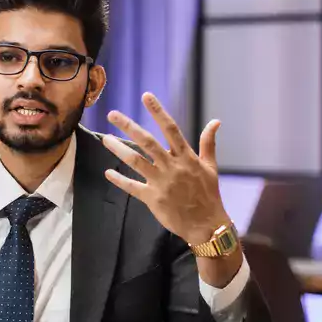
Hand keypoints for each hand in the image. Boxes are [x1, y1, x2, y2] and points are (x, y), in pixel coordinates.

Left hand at [103, 93, 230, 246]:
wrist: (206, 225)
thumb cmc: (209, 194)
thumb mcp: (210, 167)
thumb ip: (208, 143)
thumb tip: (216, 121)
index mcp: (186, 157)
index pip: (171, 129)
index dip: (158, 111)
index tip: (146, 96)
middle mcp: (172, 167)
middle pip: (147, 142)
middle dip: (129, 126)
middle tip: (112, 114)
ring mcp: (161, 183)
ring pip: (136, 162)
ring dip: (119, 149)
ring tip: (105, 138)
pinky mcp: (152, 199)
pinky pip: (132, 187)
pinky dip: (119, 180)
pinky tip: (108, 173)